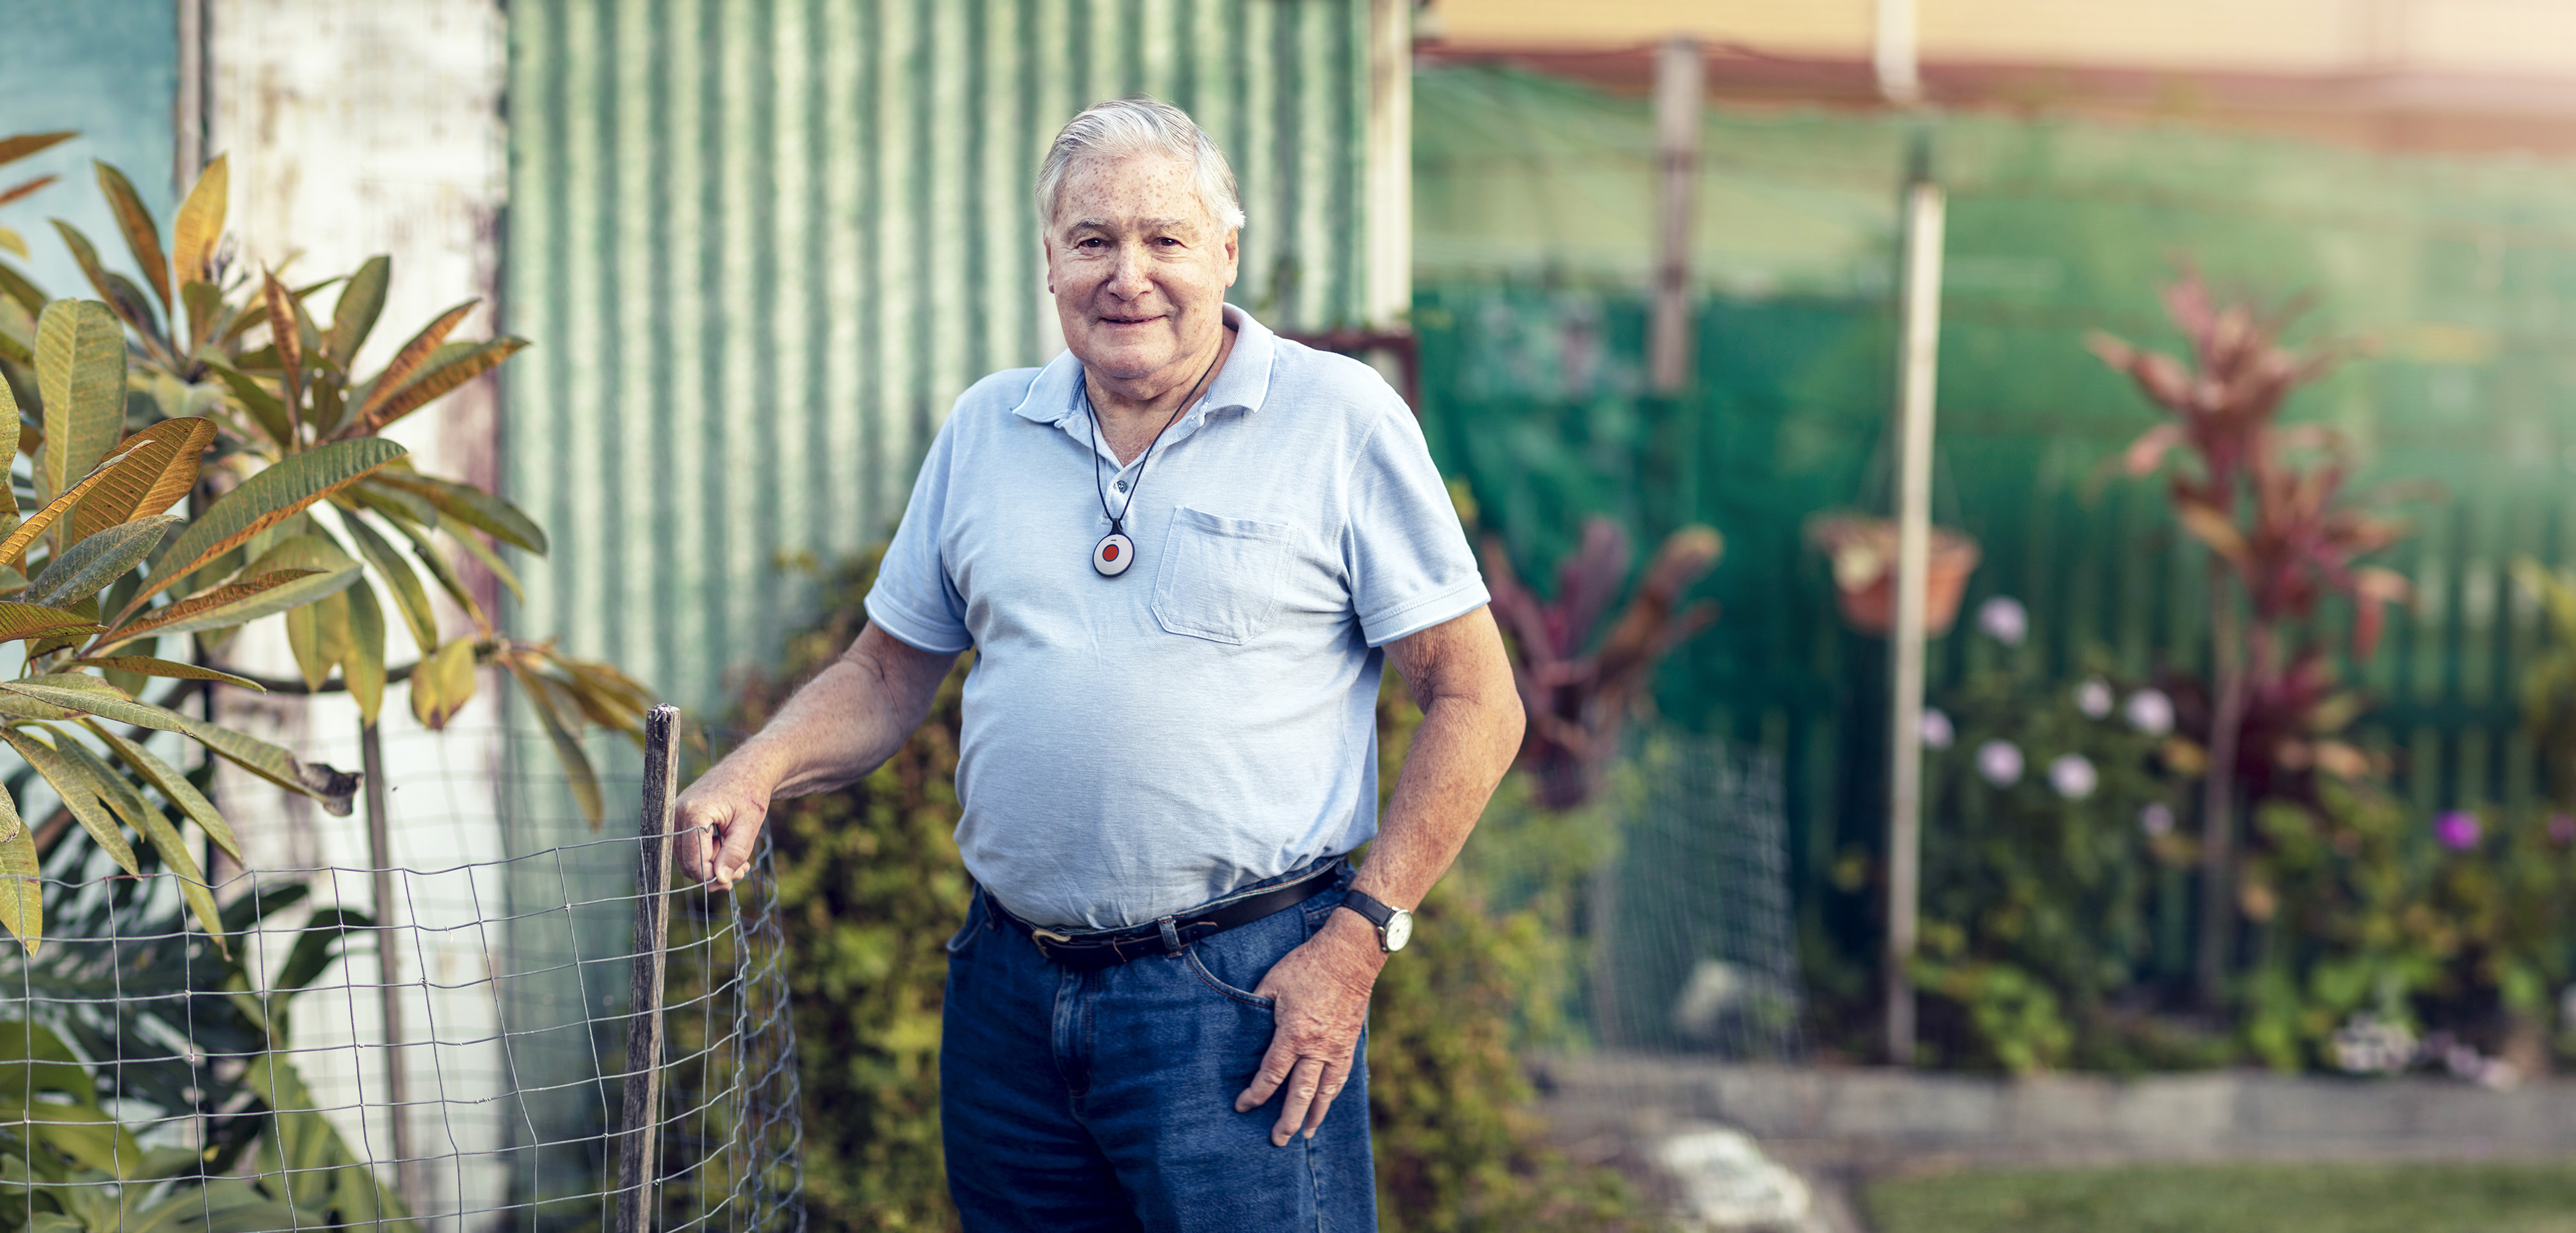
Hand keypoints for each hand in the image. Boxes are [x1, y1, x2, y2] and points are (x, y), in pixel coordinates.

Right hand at [672, 765, 772, 890]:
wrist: (746, 770)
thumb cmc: (750, 793)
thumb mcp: (749, 825)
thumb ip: (735, 853)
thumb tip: (721, 880)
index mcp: (694, 813)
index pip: (695, 861)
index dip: (713, 877)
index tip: (734, 880)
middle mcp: (677, 815)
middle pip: (688, 863)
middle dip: (714, 873)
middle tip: (742, 871)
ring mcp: (675, 817)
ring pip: (687, 859)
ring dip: (712, 866)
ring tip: (739, 861)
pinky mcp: (679, 820)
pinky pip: (688, 848)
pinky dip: (707, 855)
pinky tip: (727, 849)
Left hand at [1232, 908, 1385, 1145]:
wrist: (1350, 954)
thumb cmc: (1307, 965)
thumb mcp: (1272, 982)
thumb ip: (1258, 1007)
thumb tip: (1246, 1026)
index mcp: (1293, 1034)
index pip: (1271, 1075)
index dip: (1255, 1095)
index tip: (1243, 1107)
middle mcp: (1317, 1047)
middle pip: (1300, 1095)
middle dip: (1287, 1121)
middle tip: (1277, 1141)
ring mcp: (1337, 1047)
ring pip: (1326, 1092)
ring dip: (1315, 1115)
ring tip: (1306, 1134)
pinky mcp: (1351, 1042)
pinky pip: (1342, 1076)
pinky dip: (1333, 1094)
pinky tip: (1327, 1102)